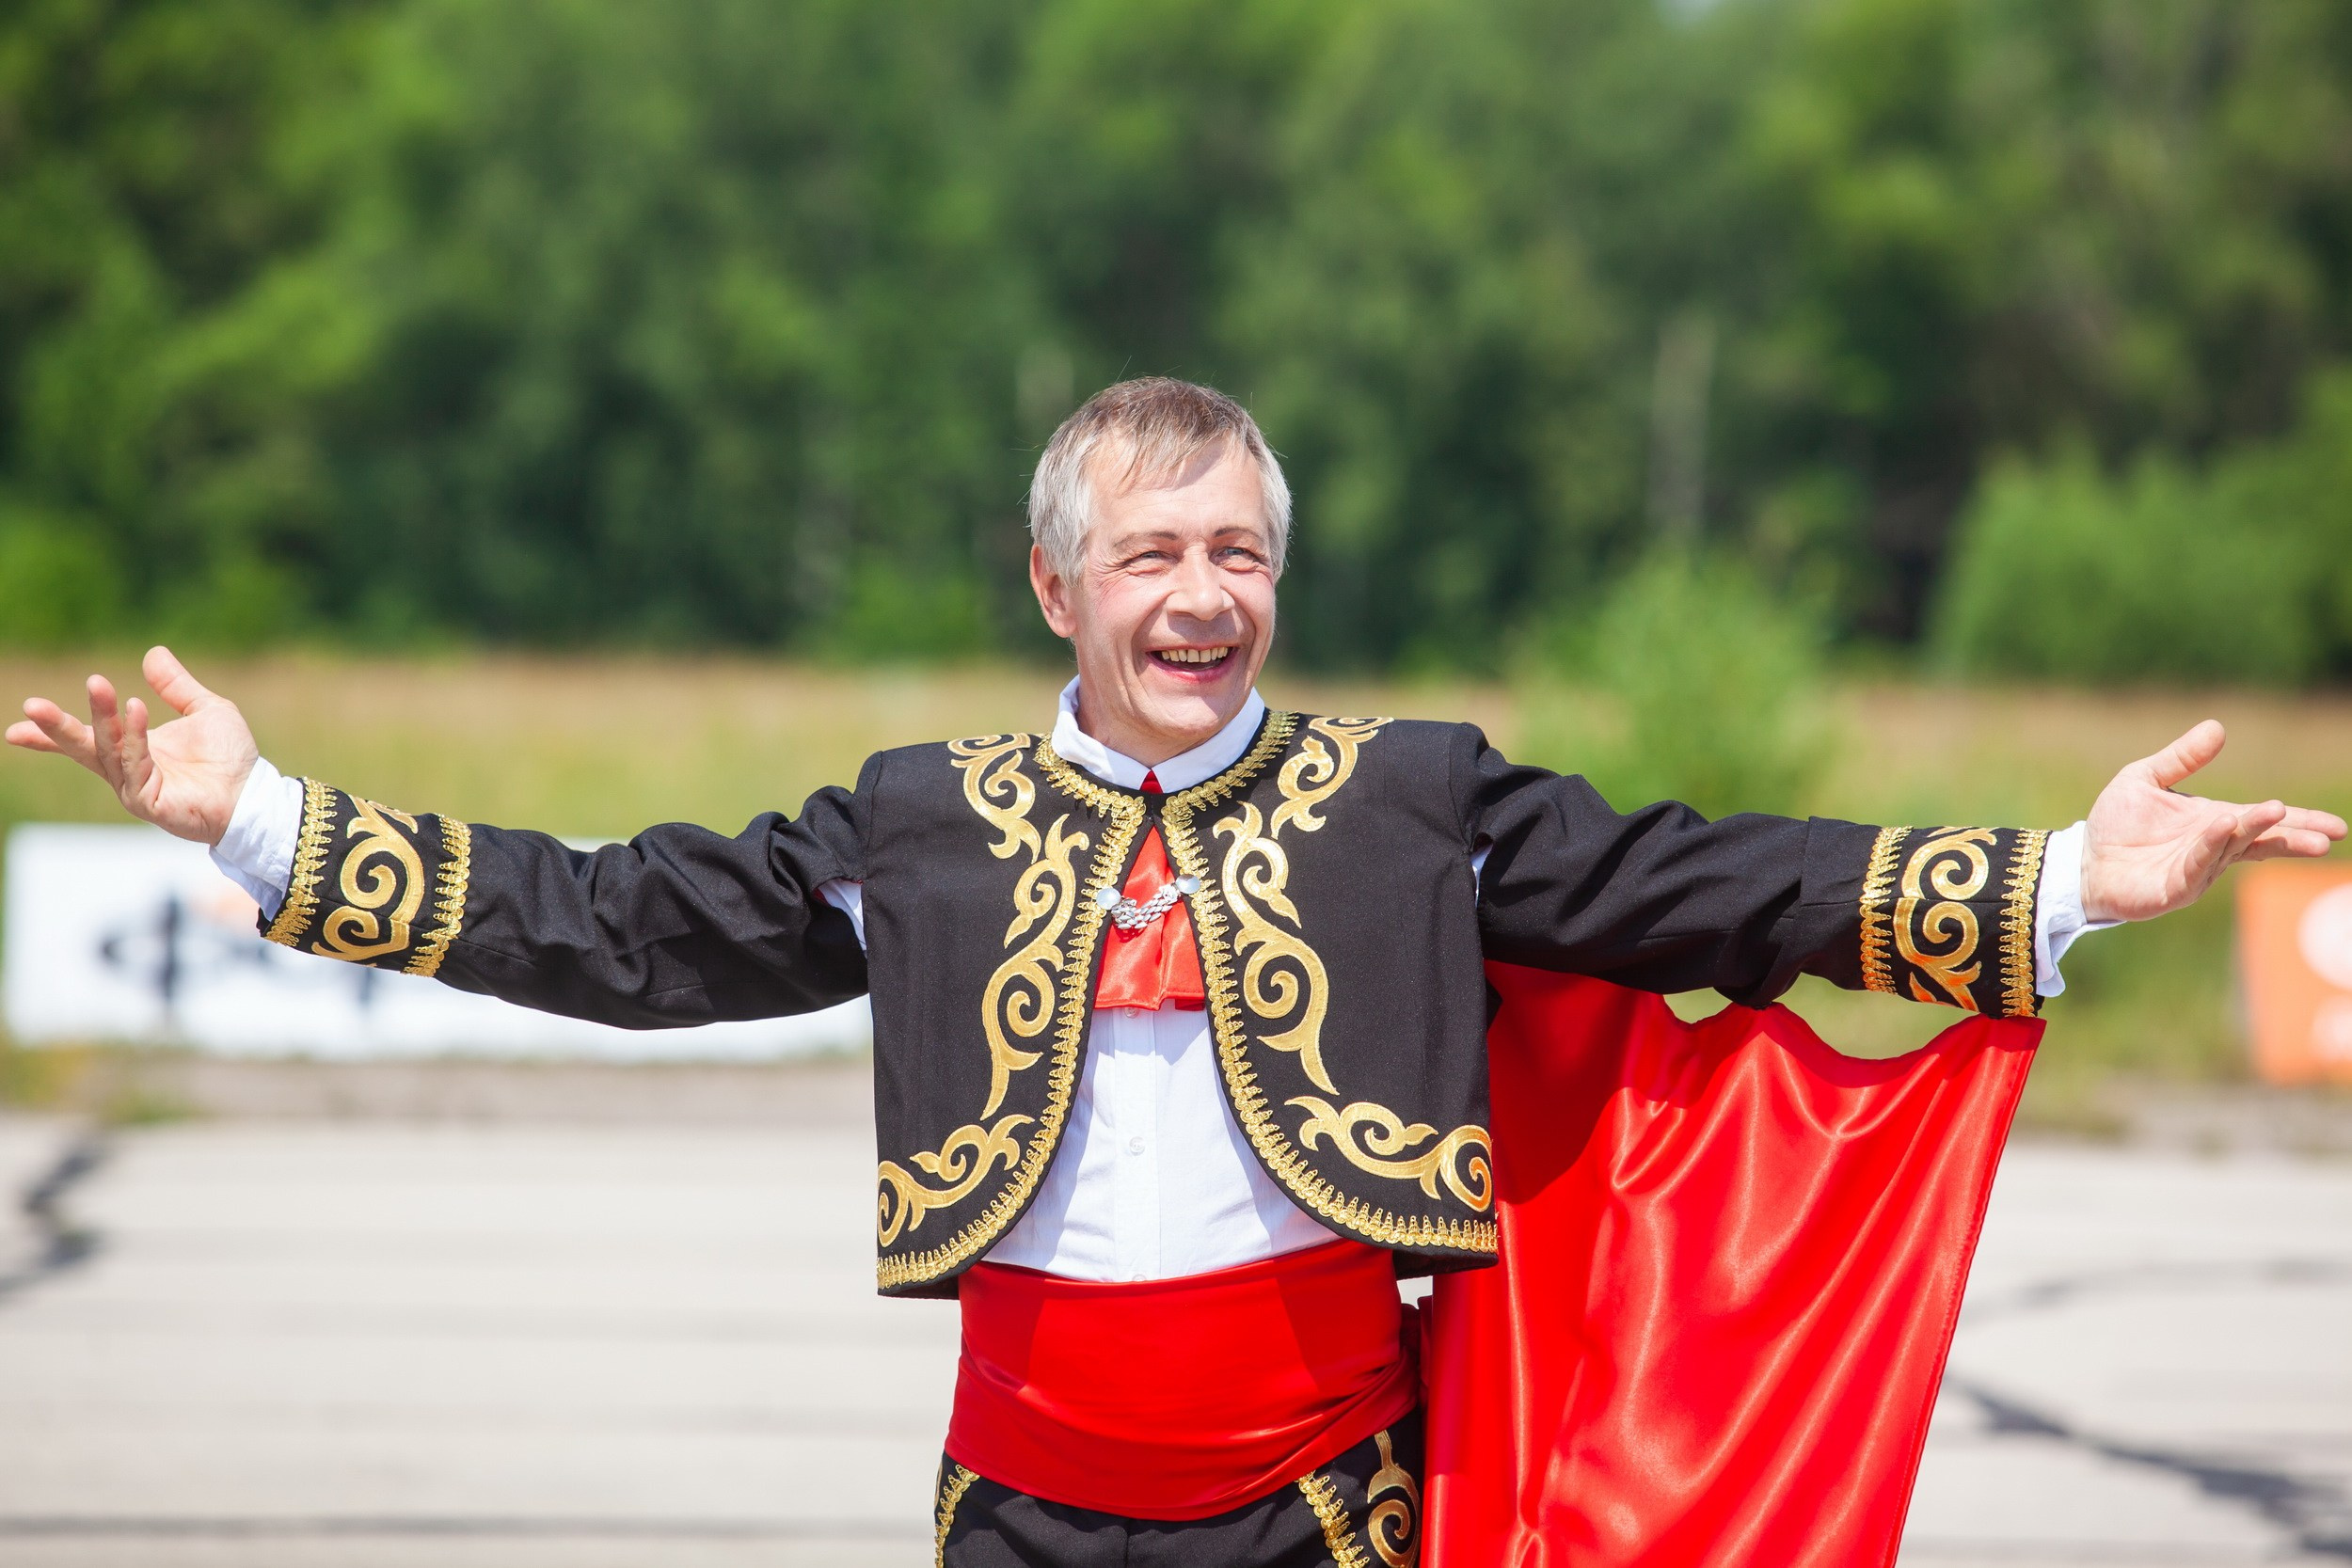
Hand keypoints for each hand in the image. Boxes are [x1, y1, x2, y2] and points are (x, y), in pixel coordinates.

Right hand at [6, 646, 260, 845]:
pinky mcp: (150, 803)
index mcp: (134, 750)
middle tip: (32, 705)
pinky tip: (136, 708)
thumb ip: (177, 686)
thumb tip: (153, 653)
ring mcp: (136, 788)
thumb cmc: (231, 759)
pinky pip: (135, 766)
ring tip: (98, 685)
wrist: (255, 795)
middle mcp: (128, 770)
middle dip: (58, 728)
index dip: (52, 733)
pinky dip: (134, 737)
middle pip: (85, 748)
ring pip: (108, 752)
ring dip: (101, 719)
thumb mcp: (206, 710)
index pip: (86, 739)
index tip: (18, 722)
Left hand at [2081, 720, 2345, 923]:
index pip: (2264, 821)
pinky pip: (2197, 866)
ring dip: (2253, 831)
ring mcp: (2196, 871)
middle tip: (2325, 834)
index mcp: (2214, 822)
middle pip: (2260, 840)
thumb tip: (2217, 727)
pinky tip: (2224, 827)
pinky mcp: (2173, 888)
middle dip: (2290, 835)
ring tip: (2274, 812)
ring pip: (2231, 849)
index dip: (2298, 822)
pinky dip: (2211, 846)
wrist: (2083, 860)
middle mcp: (2213, 848)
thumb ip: (2181, 758)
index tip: (2335, 826)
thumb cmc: (2117, 824)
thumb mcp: (2145, 779)